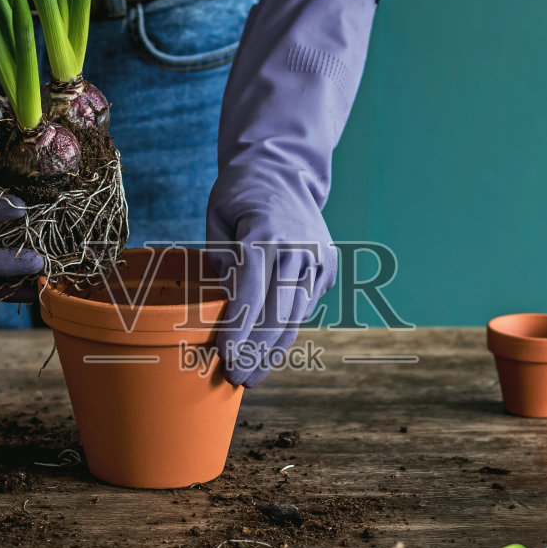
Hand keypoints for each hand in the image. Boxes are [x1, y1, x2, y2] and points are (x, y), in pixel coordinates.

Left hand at [207, 182, 334, 386]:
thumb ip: (220, 260)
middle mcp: (296, 248)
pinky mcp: (329, 265)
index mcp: (263, 235)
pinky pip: (306, 305)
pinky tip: (269, 351)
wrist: (285, 169)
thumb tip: (229, 302)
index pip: (250, 293)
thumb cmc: (240, 194)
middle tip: (236, 378)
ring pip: (296, 316)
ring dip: (274, 351)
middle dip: (256, 352)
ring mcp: (317, 257)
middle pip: (276, 313)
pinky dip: (288, 329)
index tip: (226, 356)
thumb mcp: (217, 218)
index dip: (238, 330)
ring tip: (253, 375)